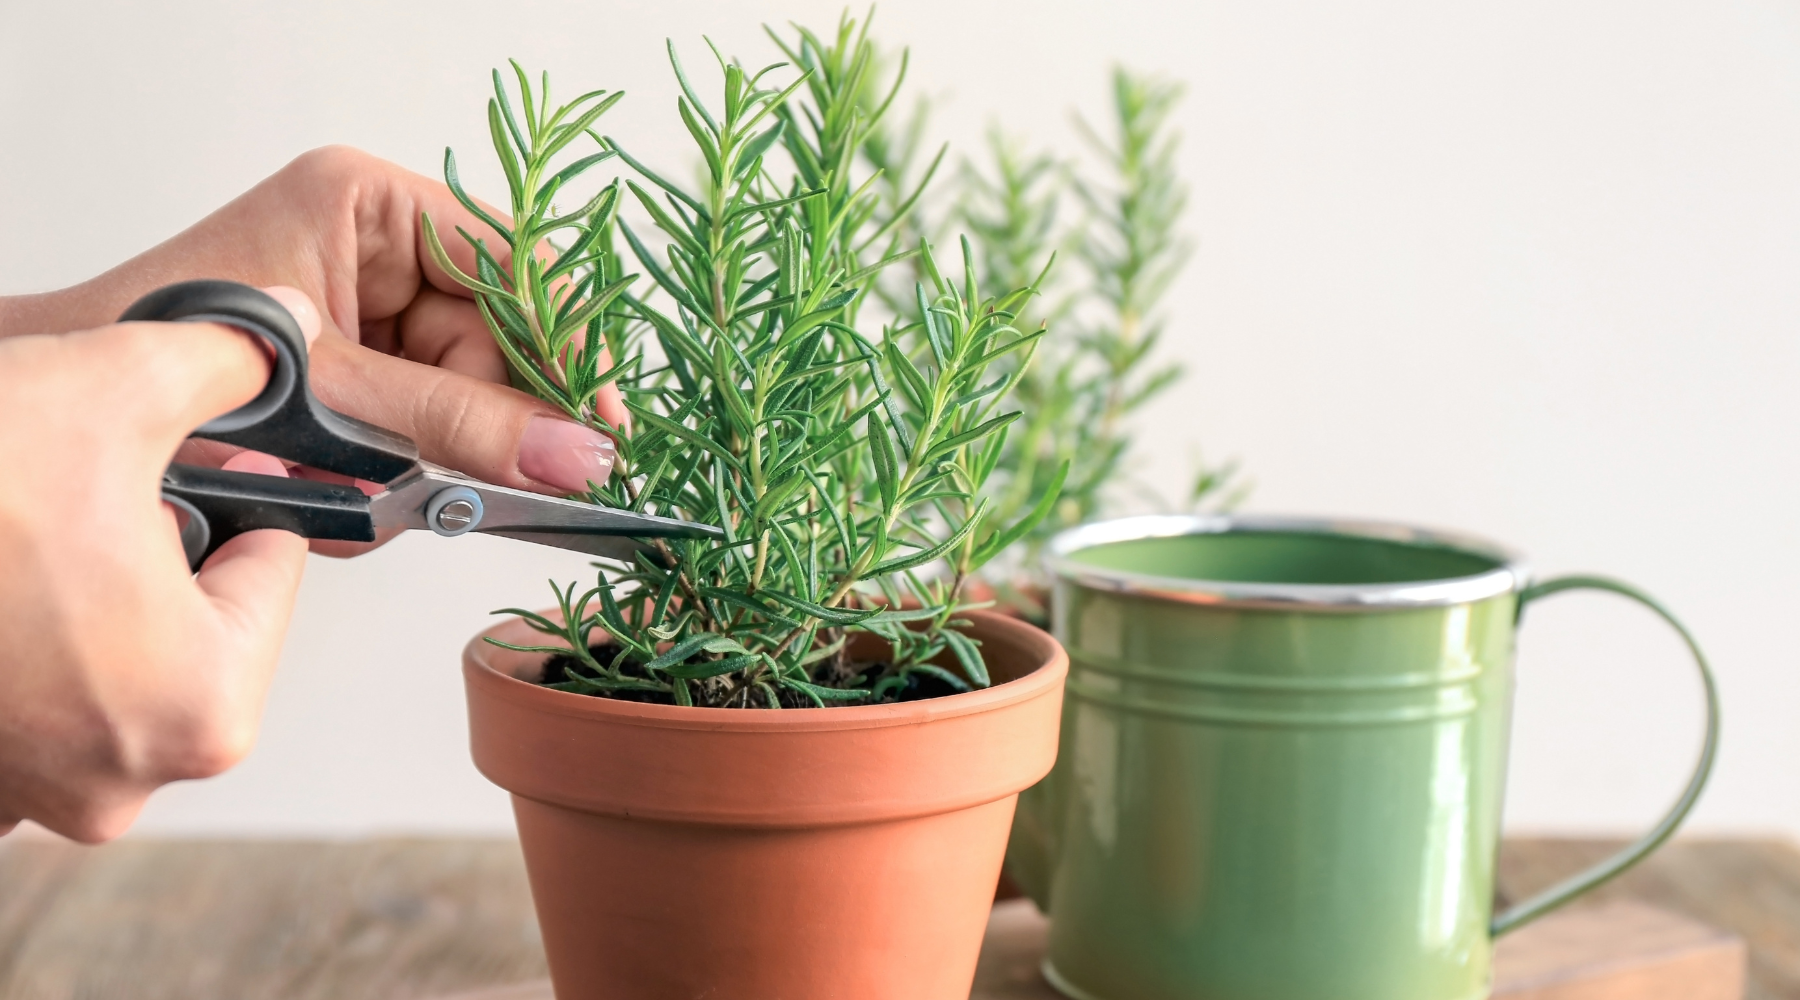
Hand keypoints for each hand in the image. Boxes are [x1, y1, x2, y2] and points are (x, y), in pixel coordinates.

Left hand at [0, 146, 622, 552]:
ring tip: (370, 491)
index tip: (603, 422)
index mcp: (369, 206)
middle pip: (499, 339)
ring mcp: (369, 313)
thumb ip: (460, 423)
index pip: (516, 263)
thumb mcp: (332, 392)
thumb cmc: (169, 366)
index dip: (569, 342)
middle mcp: (378, 249)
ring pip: (467, 397)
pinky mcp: (359, 375)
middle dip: (488, 422)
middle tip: (506, 487)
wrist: (74, 426)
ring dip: (434, 462)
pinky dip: (398, 479)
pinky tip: (349, 494)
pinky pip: (424, 429)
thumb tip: (578, 455)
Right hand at [0, 288, 319, 841]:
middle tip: (105, 491)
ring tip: (36, 532)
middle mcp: (127, 779)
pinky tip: (0, 583)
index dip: (241, 494)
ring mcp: (36, 793)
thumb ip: (228, 361)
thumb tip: (283, 329)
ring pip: (112, 662)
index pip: (272, 570)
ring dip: (90, 596)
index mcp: (203, 708)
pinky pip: (31, 703)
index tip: (205, 461)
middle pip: (196, 622)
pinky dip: (25, 646)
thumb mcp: (114, 386)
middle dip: (163, 548)